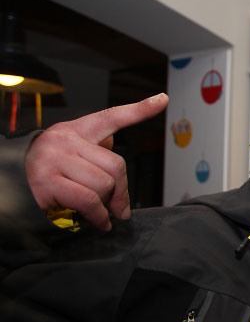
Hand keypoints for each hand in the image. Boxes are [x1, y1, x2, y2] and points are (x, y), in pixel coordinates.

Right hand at [25, 93, 168, 230]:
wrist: (8, 186)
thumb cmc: (48, 172)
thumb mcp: (72, 156)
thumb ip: (96, 155)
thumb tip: (118, 176)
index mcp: (77, 130)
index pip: (112, 117)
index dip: (140, 109)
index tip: (162, 100)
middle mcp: (65, 139)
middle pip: (116, 165)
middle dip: (120, 192)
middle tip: (118, 207)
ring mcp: (54, 159)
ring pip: (103, 184)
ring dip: (105, 205)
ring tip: (100, 213)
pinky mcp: (47, 181)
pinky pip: (88, 201)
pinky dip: (99, 216)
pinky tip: (99, 222)